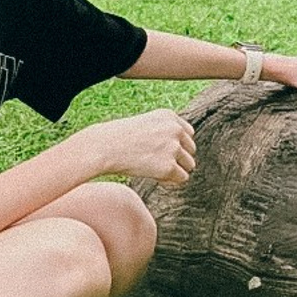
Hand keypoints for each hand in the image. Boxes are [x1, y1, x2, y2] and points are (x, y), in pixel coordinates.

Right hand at [78, 108, 196, 184]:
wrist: (105, 147)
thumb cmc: (121, 138)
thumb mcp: (146, 124)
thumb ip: (166, 132)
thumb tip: (185, 154)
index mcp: (170, 116)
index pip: (188, 134)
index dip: (176, 145)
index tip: (160, 150)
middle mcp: (175, 130)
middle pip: (191, 150)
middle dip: (177, 158)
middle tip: (155, 161)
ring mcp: (173, 148)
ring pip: (189, 165)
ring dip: (175, 169)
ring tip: (153, 167)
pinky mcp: (168, 167)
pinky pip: (182, 178)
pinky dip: (169, 180)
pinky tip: (154, 175)